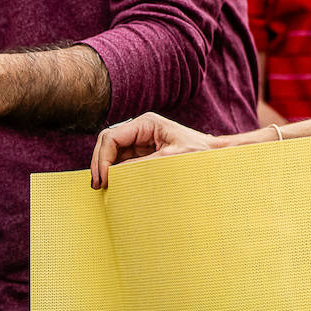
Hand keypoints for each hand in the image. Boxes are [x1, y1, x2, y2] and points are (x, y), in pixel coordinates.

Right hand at [90, 112, 217, 189]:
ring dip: (104, 168)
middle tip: (97, 186)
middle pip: (106, 142)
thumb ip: (142, 164)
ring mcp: (139, 140)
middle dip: (99, 162)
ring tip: (102, 187)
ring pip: (110, 152)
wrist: (213, 155)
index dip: (102, 158)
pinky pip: (120, 160)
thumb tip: (115, 174)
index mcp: (146, 123)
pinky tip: (112, 184)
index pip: (111, 137)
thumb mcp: (171, 159)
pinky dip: (113, 171)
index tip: (104, 179)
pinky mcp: (141, 152)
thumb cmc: (198, 153)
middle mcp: (139, 129)